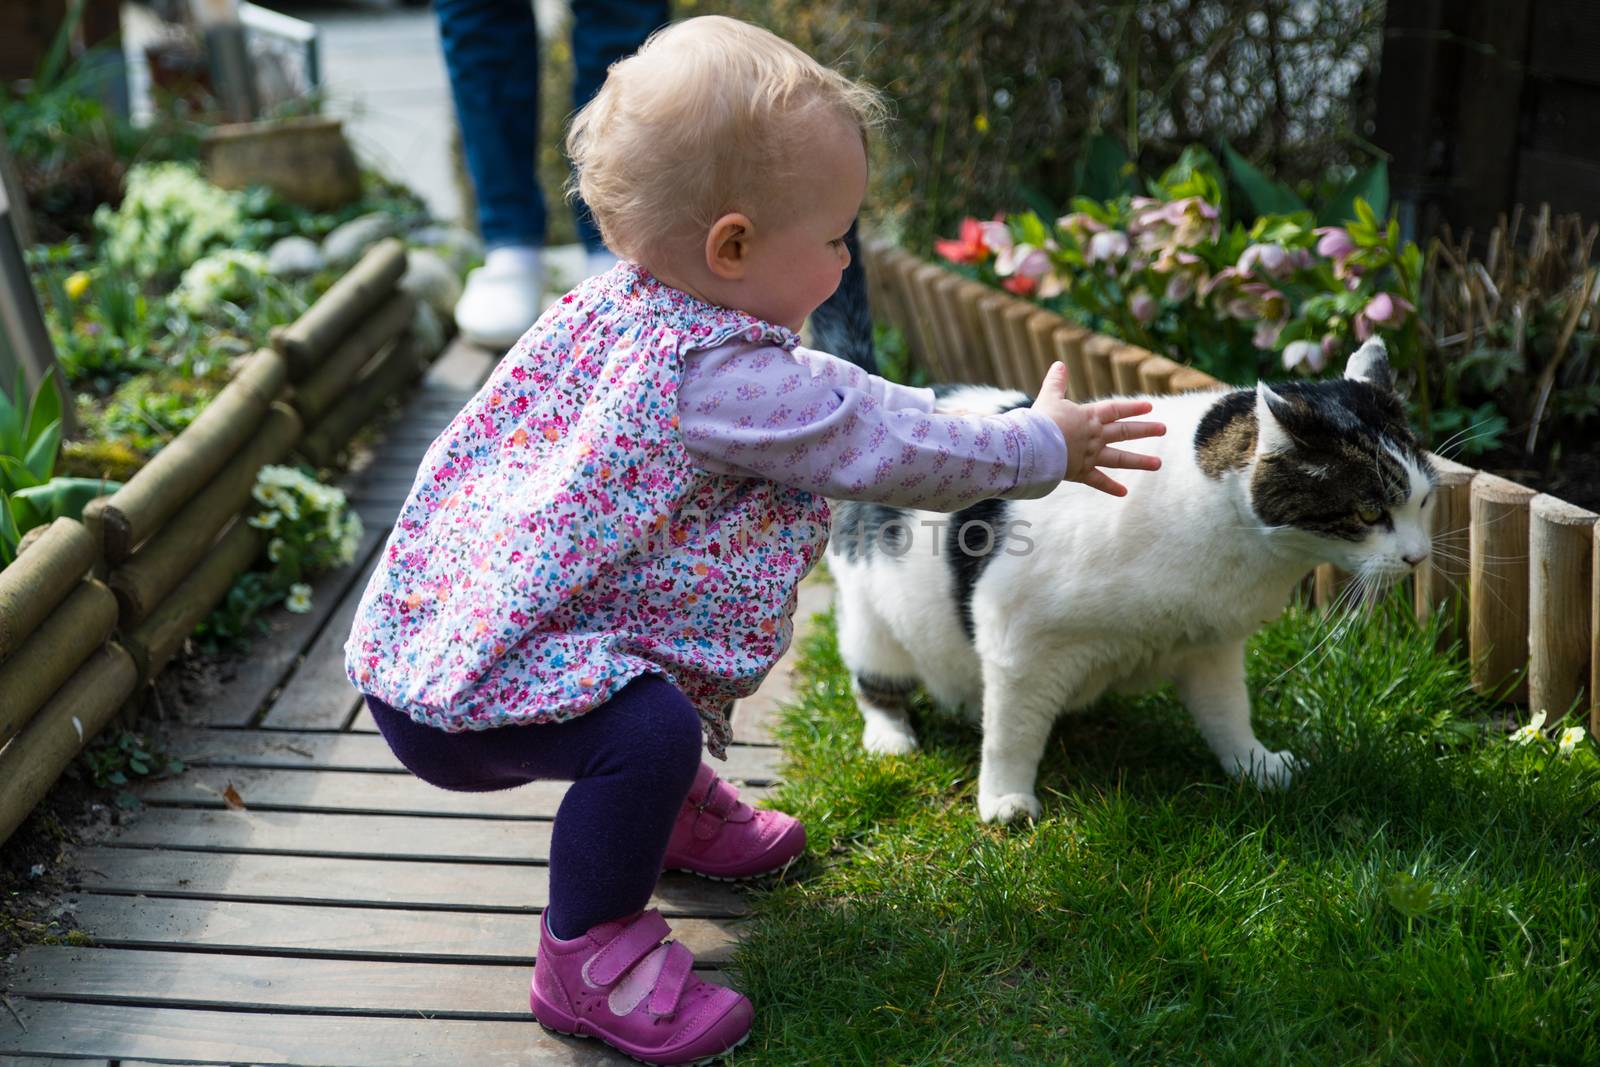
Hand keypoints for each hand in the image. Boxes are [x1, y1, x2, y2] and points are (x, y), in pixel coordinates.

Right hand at [1031, 362, 1164, 495]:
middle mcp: (1095, 436)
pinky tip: (1124, 493)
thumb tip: (1059, 364)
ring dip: (1140, 461)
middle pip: (1124, 431)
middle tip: (1164, 429)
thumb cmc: (1041, 420)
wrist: (1034, 446)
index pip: (1115, 410)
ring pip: (1120, 458)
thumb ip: (1056, 382)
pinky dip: (1110, 487)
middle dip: (1145, 430)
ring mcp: (1090, 455)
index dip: (1132, 407)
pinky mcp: (1081, 472)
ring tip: (1159, 464)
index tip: (1149, 407)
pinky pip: (1098, 481)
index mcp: (1089, 417)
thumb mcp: (1049, 397)